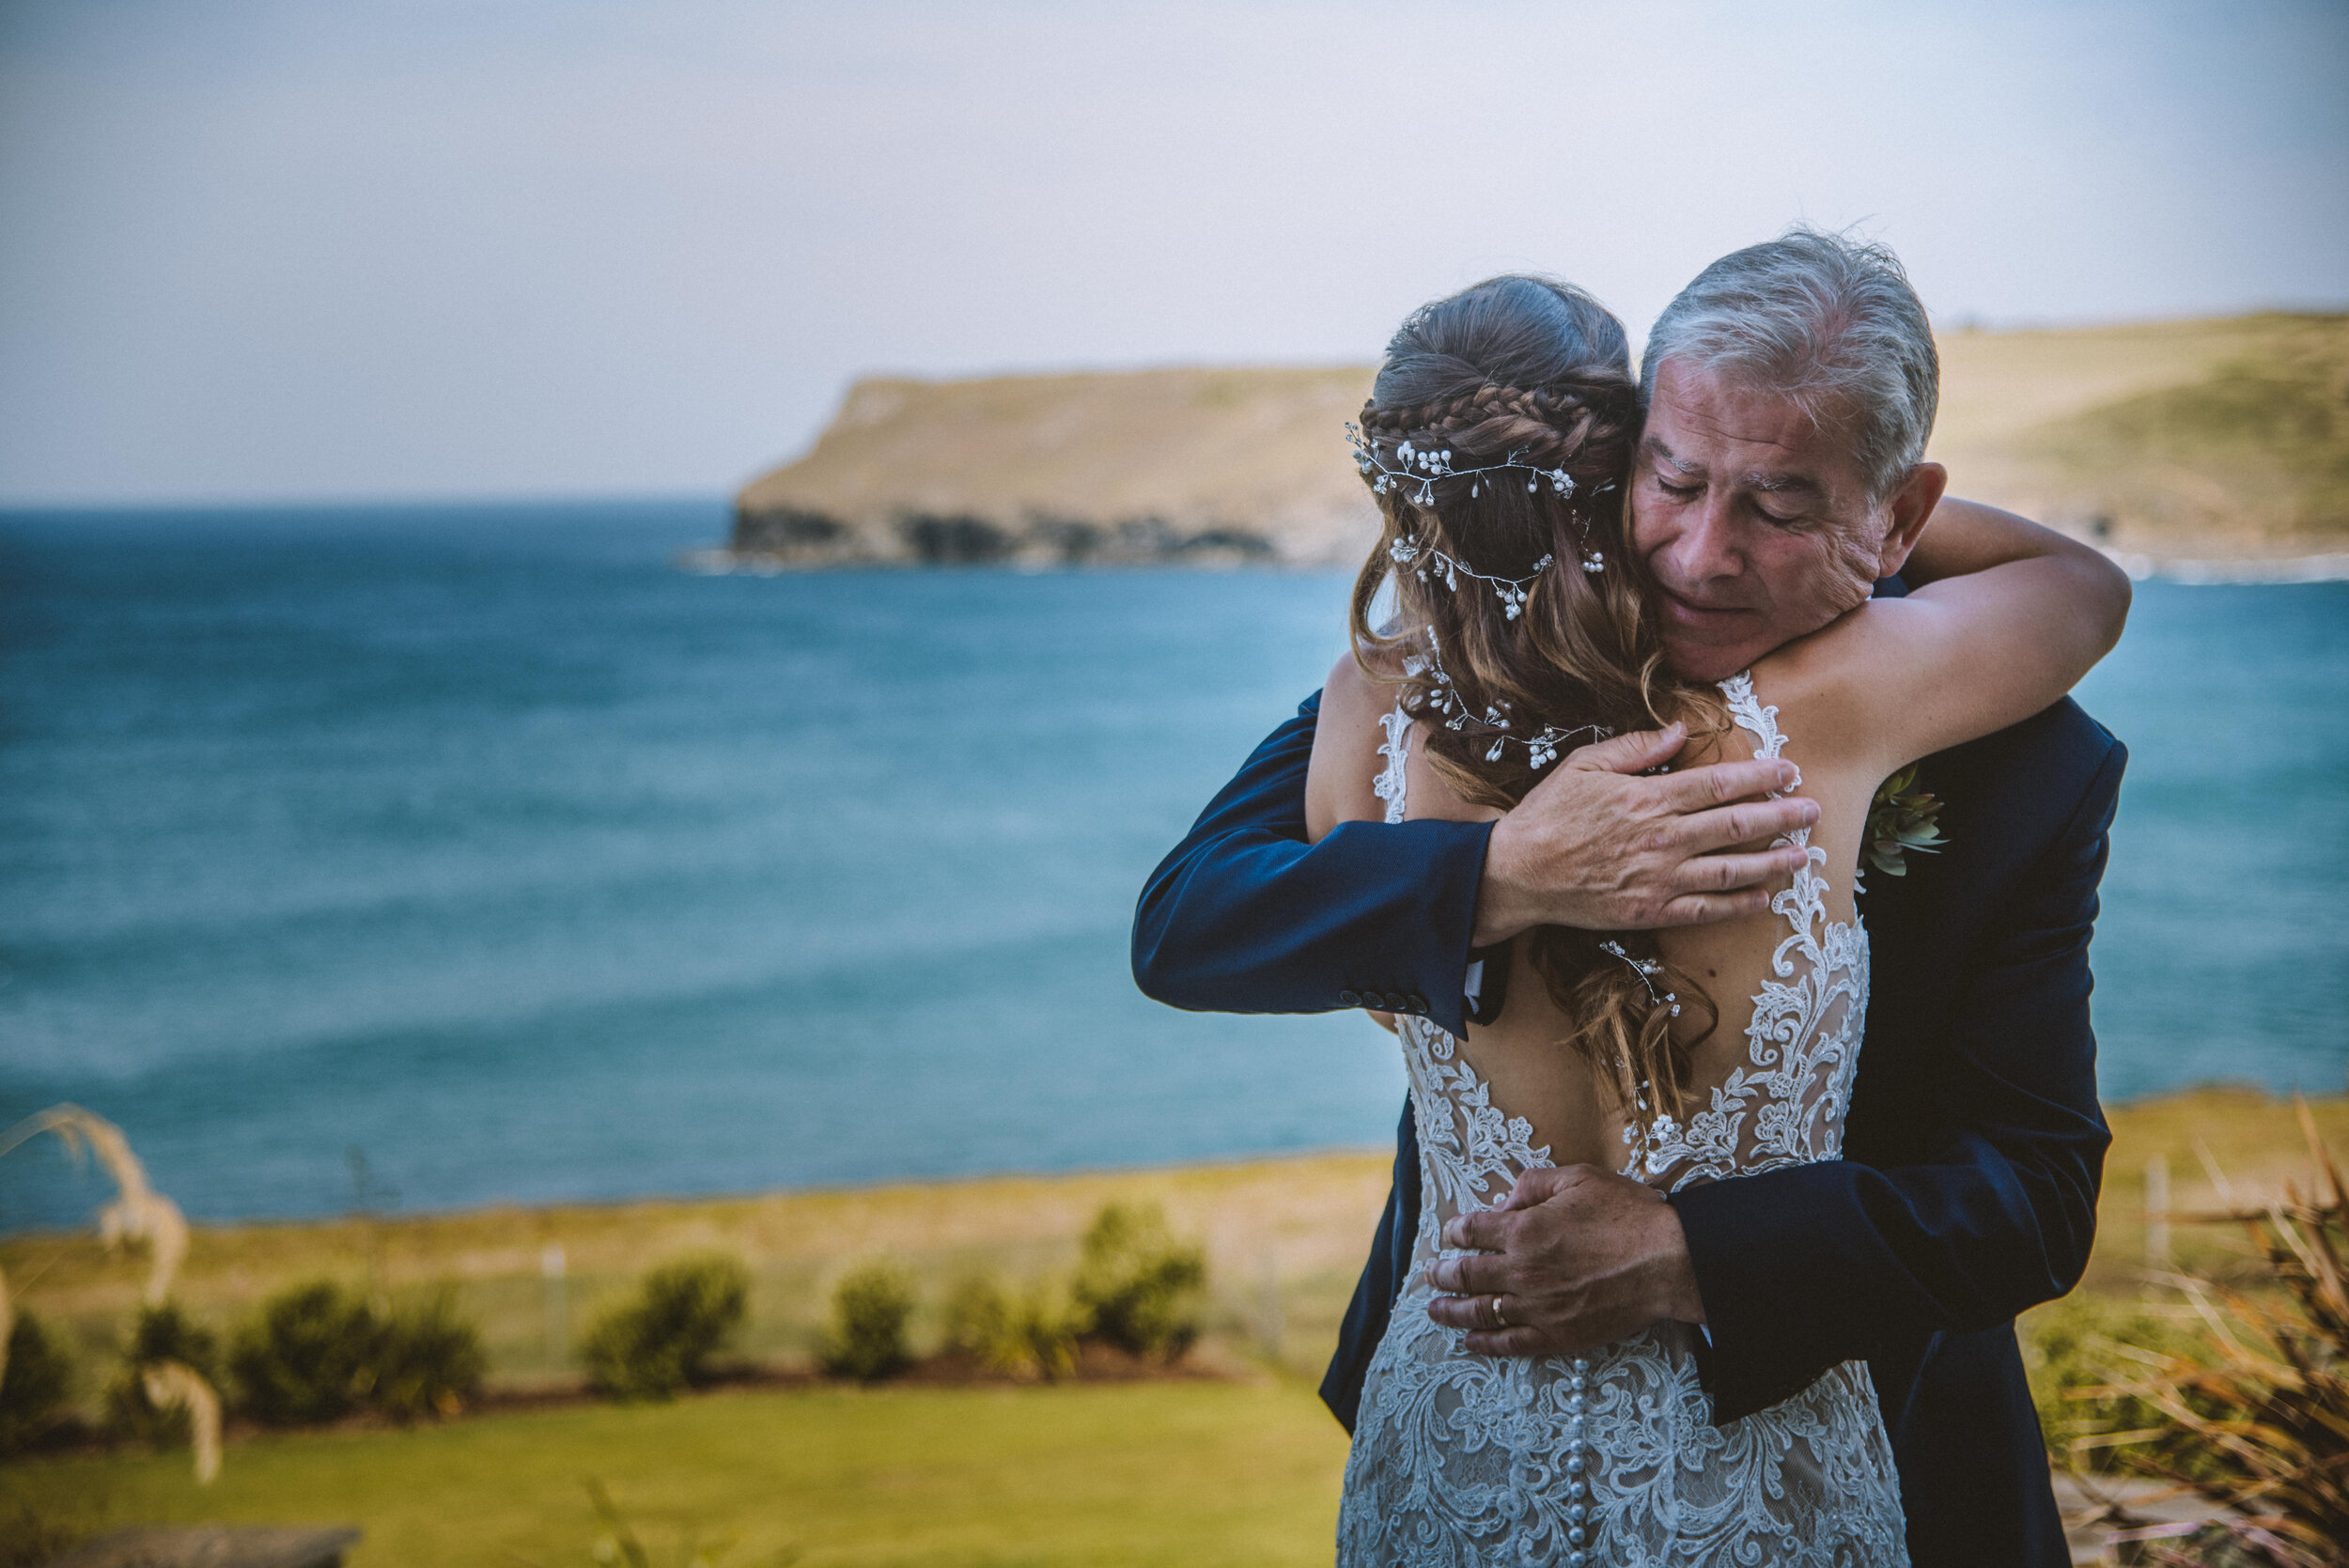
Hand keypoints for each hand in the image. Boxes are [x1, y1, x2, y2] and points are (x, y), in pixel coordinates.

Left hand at [1423, 1165, 1705, 1356]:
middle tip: (1431, 1273)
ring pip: (1481, 1312)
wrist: (1668, 1261)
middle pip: (1468, 1275)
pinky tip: (1471, 1342)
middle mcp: (1522, 1272)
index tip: (1451, 1234)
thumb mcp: (1577, 1178)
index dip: (1457, 1232)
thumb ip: (1533, 1185)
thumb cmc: (1628, 1214)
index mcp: (1523, 1231)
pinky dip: (1486, 1344)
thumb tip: (1504, 1202)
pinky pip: (1511, 1343)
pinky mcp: (1558, 1334)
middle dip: (1444, 1273)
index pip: (1473, 1232)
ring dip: (1452, 1311)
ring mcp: (1538, 1307)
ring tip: (1434, 1309)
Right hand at [1471, 725, 1818, 944]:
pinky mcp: (1651, 911)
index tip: (1789, 772)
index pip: (1719, 785)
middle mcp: (1663, 839)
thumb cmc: (1549, 814)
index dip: (1761, 778)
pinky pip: (1706, 910)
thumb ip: (1637, 746)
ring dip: (1773, 862)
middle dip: (1782, 817)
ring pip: (1731, 870)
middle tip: (1812, 810)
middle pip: (1737, 826)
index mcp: (1649, 799)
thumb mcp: (1585, 764)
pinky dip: (1739, 905)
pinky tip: (1764, 897)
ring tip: (1803, 855)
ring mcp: (1660, 879)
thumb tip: (1681, 730)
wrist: (1517, 872)